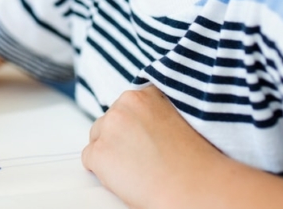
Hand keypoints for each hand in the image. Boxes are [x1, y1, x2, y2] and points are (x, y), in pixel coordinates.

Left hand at [81, 86, 225, 208]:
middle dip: (119, 138)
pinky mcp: (99, 152)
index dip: (133, 125)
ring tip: (136, 168)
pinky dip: (101, 171)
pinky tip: (125, 178)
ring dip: (110, 152)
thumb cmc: (193, 162)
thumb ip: (155, 112)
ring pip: (97, 138)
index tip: (142, 138)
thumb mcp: (179, 119)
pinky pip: (88, 159)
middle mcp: (124, 104)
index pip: (126, 106)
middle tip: (140, 158)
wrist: (194, 188)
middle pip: (108, 121)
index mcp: (146, 94)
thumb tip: (139, 122)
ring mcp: (109, 127)